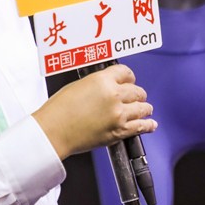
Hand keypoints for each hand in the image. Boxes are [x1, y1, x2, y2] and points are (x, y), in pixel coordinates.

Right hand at [32, 64, 156, 159]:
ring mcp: (118, 114)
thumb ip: (97, 84)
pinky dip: (148, 124)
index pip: (126, 73)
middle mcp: (114, 95)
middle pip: (137, 91)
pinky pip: (141, 126)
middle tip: (136, 96)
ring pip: (143, 108)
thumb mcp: (78, 85)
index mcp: (102, 80)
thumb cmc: (59, 109)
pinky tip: (150, 123)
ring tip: (145, 108)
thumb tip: (107, 86)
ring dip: (144, 108)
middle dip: (137, 93)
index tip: (130, 80)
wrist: (54, 131)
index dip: (129, 77)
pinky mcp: (119, 131)